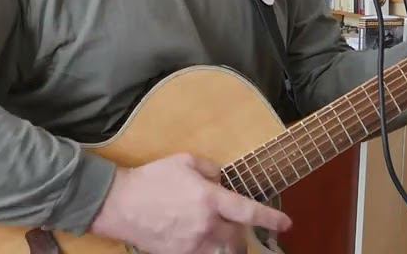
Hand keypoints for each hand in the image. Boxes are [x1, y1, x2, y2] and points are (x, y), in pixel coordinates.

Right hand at [88, 152, 291, 253]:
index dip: (271, 218)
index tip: (286, 224)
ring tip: (227, 241)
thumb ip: (211, 169)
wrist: (119, 203)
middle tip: (242, 229)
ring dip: (229, 248)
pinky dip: (208, 251)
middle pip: (238, 238)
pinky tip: (204, 243)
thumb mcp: (185, 161)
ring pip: (223, 253)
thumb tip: (222, 180)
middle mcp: (206, 225)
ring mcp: (192, 244)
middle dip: (245, 235)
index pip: (249, 212)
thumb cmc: (152, 178)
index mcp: (210, 199)